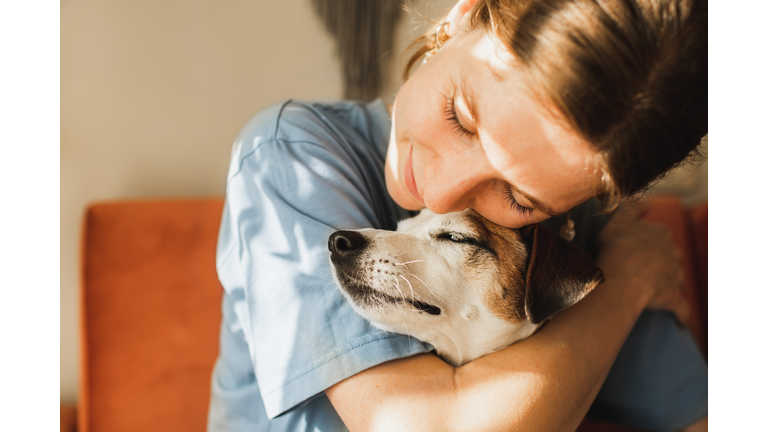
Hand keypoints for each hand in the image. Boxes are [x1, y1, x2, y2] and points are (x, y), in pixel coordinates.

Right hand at [596, 204, 690, 323]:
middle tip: (642, 267)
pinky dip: (682, 313)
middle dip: (662, 261)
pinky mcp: (673, 298)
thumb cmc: (617, 248)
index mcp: (660, 234)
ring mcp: (674, 276)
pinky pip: (681, 307)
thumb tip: (648, 200)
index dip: (649, 240)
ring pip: (675, 278)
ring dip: (667, 282)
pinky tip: (680, 319)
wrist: (622, 278)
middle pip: (670, 255)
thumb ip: (633, 208)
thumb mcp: (619, 221)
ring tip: (651, 290)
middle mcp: (672, 252)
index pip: (660, 233)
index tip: (636, 246)